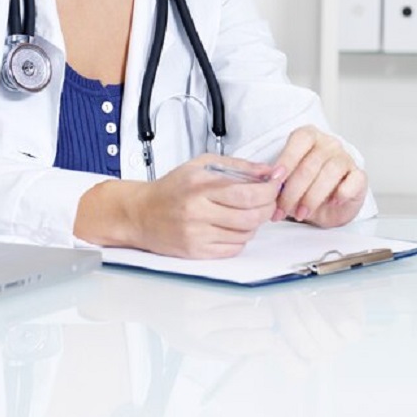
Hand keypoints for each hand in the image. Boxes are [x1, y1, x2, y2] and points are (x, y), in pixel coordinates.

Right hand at [76, 157, 284, 258]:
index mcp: (200, 184)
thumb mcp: (202, 165)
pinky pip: (233, 248)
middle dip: (268, 208)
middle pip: (250, 215)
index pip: (247, 192)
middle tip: (270, 201)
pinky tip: (234, 227)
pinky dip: (241, 238)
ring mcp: (196, 233)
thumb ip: (237, 166)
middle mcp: (197, 210)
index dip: (269, 190)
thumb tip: (268, 171)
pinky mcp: (195, 251)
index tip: (276, 185)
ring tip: (248, 213)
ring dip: (255, 223)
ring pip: (245, 233)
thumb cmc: (173, 188)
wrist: (140, 214)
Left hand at [271, 125, 366, 227]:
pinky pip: (354, 180)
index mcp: (310, 137)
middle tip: (282, 209)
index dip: (286, 159)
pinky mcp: (359, 176)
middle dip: (293, 191)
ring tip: (301, 213)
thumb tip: (267, 186)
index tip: (275, 179)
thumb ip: (280, 179)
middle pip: (311, 163)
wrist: (329, 205)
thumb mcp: (288, 181)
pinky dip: (342, 193)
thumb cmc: (305, 188)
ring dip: (312, 197)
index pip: (300, 140)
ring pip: (330, 172)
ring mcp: (345, 158)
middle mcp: (329, 144)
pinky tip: (332, 202)